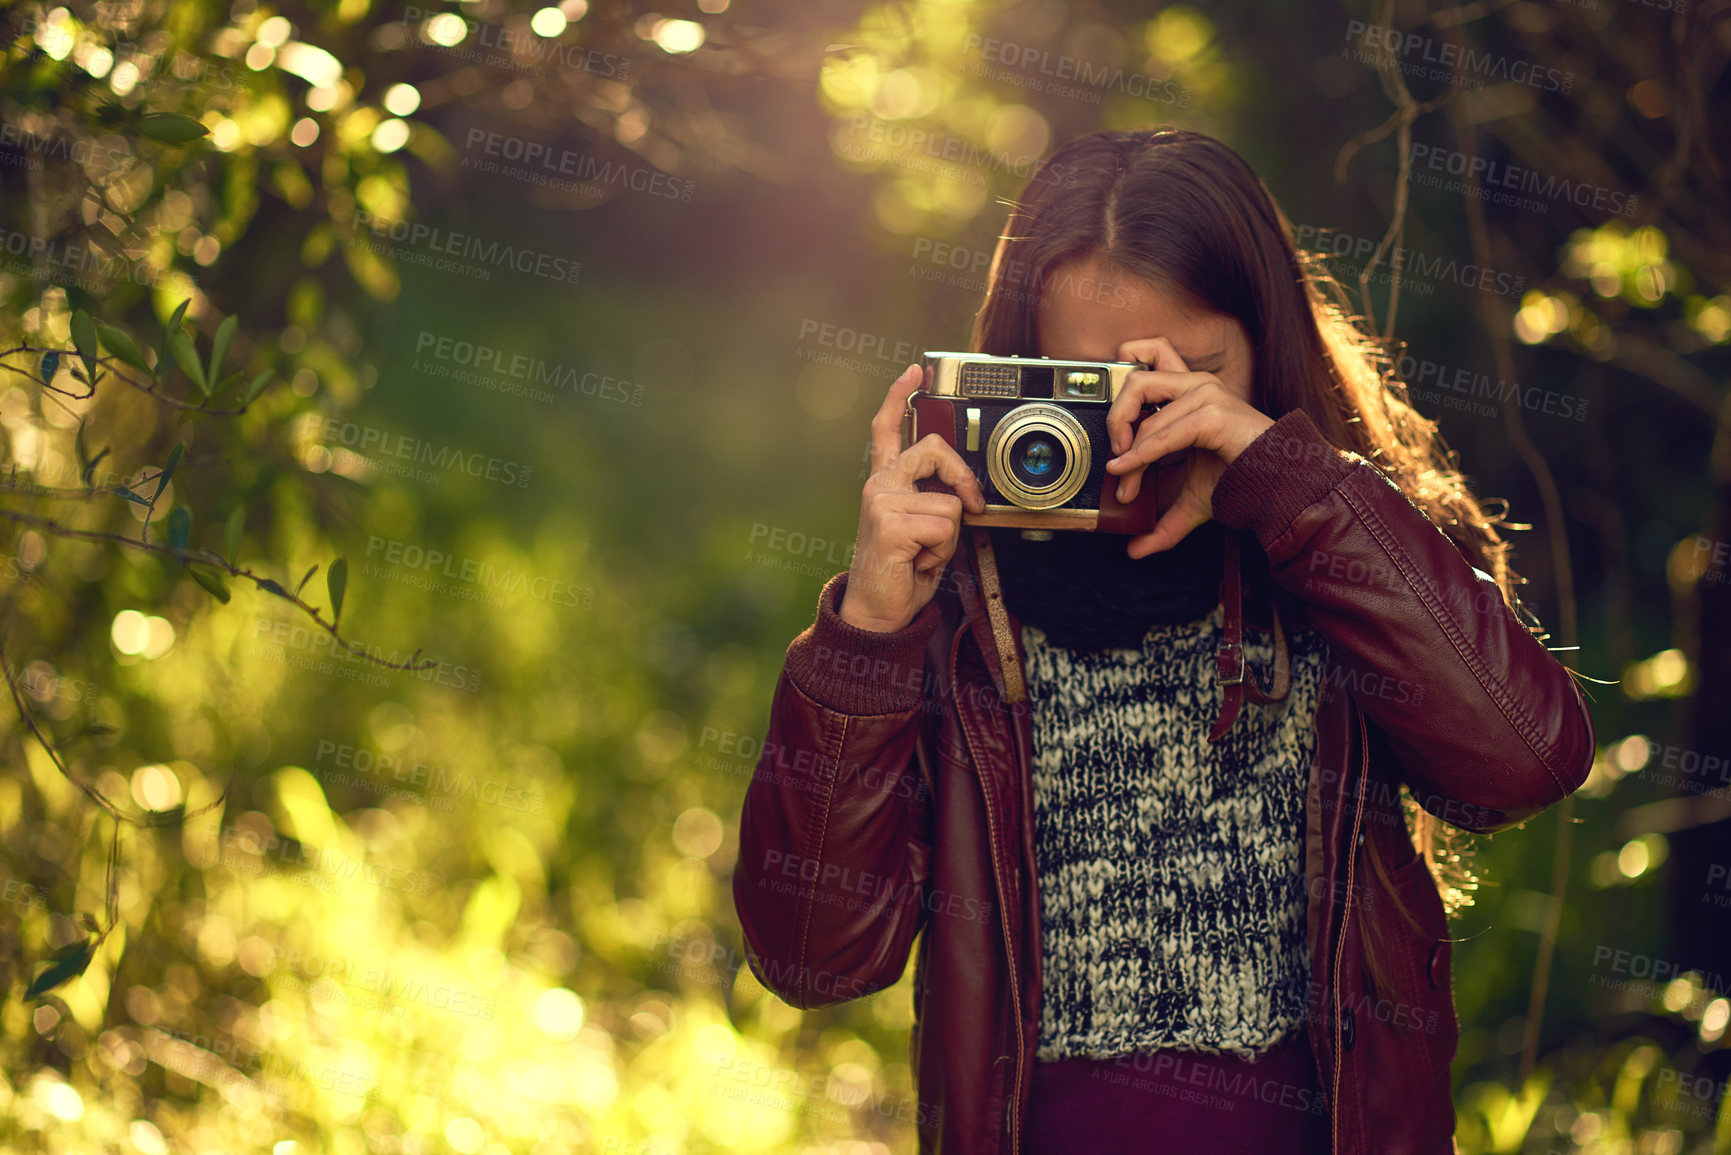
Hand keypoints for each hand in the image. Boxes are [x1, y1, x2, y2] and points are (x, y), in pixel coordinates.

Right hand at [839, 363, 986, 632]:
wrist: (877, 611)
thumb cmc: (902, 571)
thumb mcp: (922, 528)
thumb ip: (934, 500)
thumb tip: (965, 491)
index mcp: (885, 483)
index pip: (888, 429)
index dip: (900, 396)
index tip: (916, 370)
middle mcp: (879, 486)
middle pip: (933, 450)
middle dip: (962, 477)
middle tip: (971, 506)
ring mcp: (880, 502)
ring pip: (950, 503)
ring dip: (950, 536)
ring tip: (925, 553)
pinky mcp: (888, 523)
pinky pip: (945, 526)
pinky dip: (943, 551)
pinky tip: (919, 561)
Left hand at [1104, 337, 1273, 559]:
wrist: (1280, 487)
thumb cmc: (1241, 480)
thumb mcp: (1191, 500)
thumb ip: (1162, 523)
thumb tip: (1134, 550)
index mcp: (1189, 391)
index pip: (1147, 357)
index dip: (1119, 392)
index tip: (1112, 435)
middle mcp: (1196, 384)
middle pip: (1136, 379)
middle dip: (1115, 418)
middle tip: (1114, 457)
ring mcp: (1207, 395)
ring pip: (1146, 413)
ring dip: (1128, 453)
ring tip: (1125, 480)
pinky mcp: (1214, 414)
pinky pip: (1165, 433)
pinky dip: (1141, 455)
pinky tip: (1128, 471)